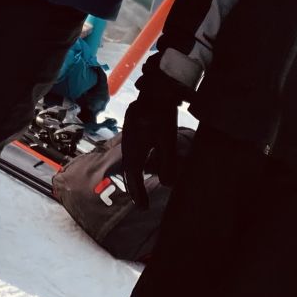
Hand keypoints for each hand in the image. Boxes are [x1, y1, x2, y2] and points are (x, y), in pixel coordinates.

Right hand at [120, 45, 192, 207]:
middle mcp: (128, 143)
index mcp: (134, 148)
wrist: (156, 87)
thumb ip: (168, 163)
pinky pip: (132, 152)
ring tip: (141, 187)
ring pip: (130, 161)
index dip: (138, 193)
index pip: (134, 176)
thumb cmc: (162, 113)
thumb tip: (167, 185)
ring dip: (135, 175)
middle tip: (142, 203)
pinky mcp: (132, 128)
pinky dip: (136, 163)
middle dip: (135, 187)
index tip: (143, 208)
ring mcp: (128, 135)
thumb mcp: (168, 140)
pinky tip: (144, 163)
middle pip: (129, 170)